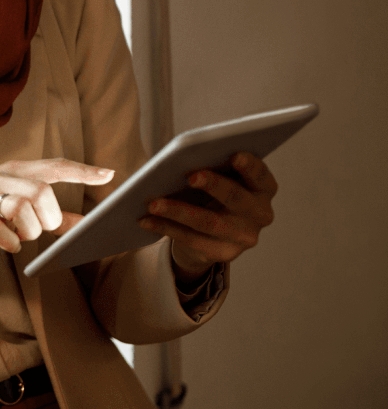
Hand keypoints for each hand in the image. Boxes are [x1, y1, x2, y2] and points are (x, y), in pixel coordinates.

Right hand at [0, 158, 114, 279]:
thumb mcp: (11, 206)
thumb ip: (47, 215)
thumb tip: (84, 224)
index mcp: (12, 172)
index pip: (53, 166)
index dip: (82, 170)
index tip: (108, 175)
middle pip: (42, 192)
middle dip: (51, 217)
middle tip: (44, 228)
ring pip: (23, 209)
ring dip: (30, 231)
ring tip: (21, 236)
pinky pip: (0, 232)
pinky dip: (10, 242)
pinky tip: (7, 244)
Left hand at [139, 152, 277, 286]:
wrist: (212, 234)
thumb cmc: (213, 193)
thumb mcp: (219, 178)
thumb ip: (212, 167)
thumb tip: (180, 160)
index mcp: (262, 189)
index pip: (261, 176)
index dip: (250, 166)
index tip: (235, 155)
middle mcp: (260, 214)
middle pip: (236, 198)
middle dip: (214, 185)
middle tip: (191, 175)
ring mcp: (243, 237)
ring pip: (209, 223)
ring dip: (178, 211)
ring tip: (153, 203)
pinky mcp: (223, 253)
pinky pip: (191, 240)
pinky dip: (166, 227)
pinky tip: (146, 220)